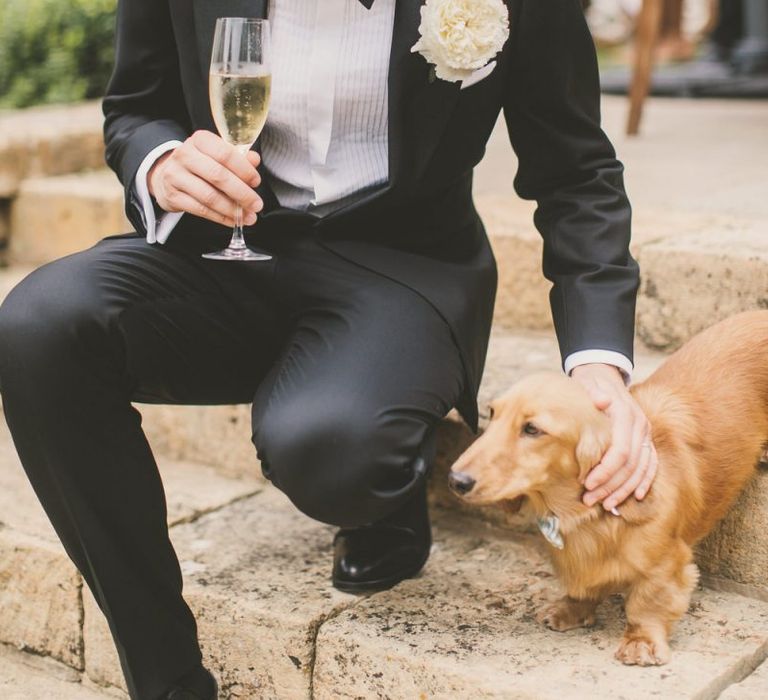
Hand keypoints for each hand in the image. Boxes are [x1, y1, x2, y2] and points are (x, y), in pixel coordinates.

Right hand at [148, 130, 262, 227]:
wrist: (166, 175)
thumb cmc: (199, 164)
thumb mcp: (216, 154)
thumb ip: (237, 156)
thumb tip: (254, 160)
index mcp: (199, 140)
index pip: (225, 153)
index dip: (244, 169)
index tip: (256, 181)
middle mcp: (185, 155)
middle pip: (218, 176)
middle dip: (242, 193)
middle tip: (256, 204)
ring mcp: (175, 176)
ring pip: (209, 196)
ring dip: (232, 209)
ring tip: (248, 216)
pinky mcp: (172, 196)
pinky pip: (201, 210)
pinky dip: (220, 217)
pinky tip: (232, 220)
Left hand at [571, 363, 657, 511]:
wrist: (602, 374)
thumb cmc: (588, 384)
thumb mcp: (586, 384)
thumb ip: (593, 393)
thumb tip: (602, 400)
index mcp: (626, 414)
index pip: (620, 451)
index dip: (605, 471)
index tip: (587, 484)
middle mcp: (640, 425)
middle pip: (630, 465)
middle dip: (610, 486)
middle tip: (590, 500)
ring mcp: (645, 433)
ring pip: (641, 468)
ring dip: (624, 489)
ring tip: (605, 504)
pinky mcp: (645, 439)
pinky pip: (650, 464)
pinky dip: (643, 481)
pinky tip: (634, 496)